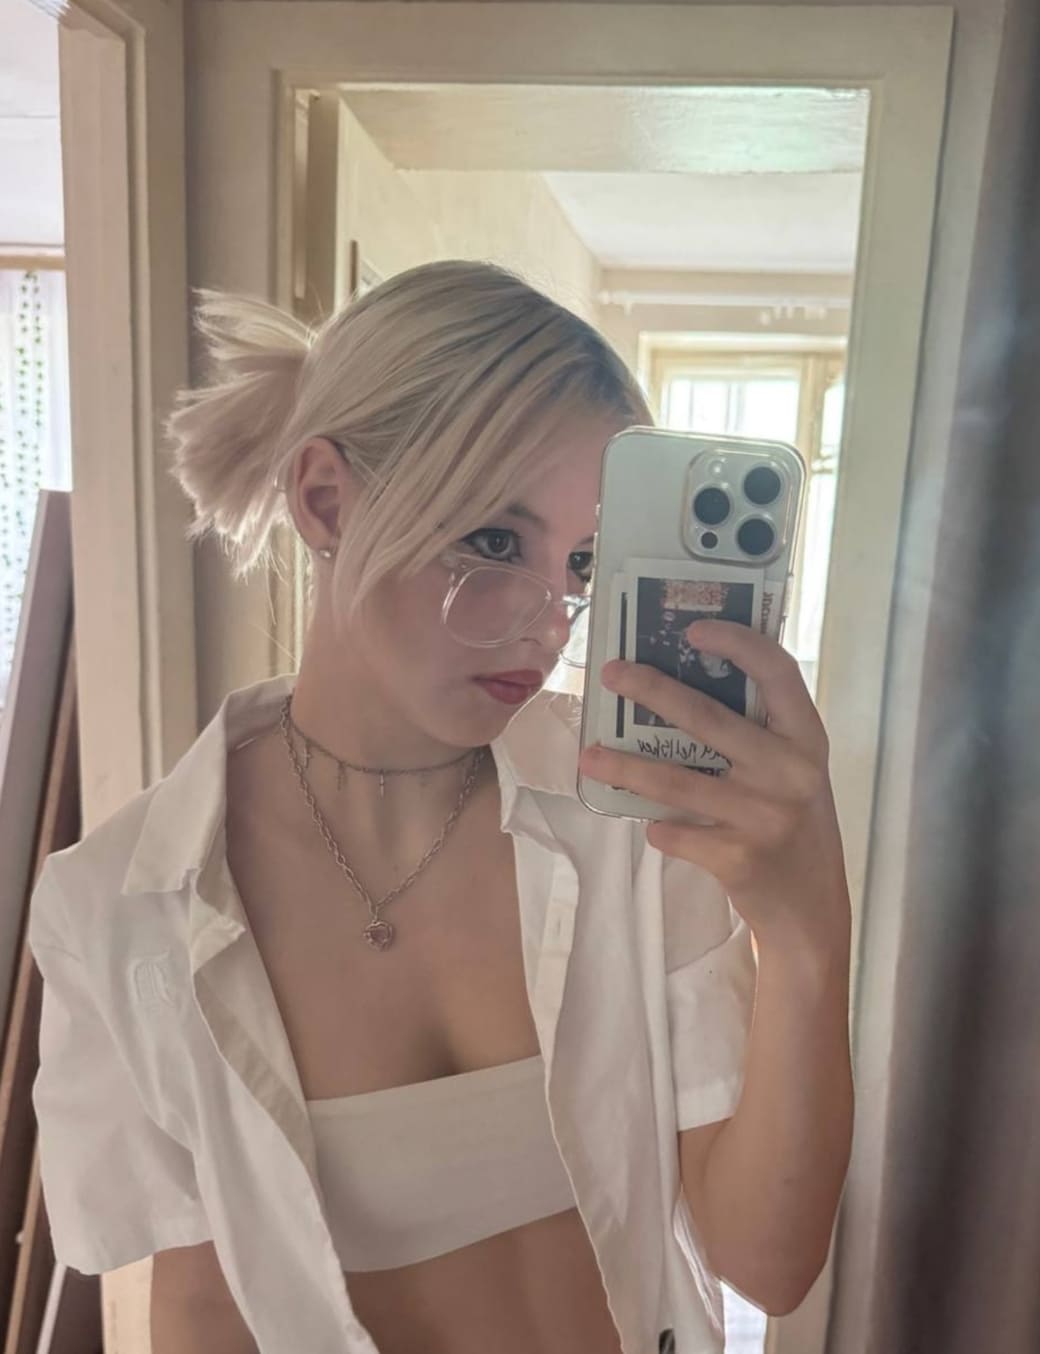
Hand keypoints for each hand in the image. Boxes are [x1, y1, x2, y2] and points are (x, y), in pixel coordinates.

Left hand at [577, 620, 850, 953]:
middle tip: (610, 673)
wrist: (810, 907)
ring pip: (676, 782)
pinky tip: (649, 825)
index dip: (738, 643)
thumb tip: (680, 685)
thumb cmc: (792, 822)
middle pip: (709, 718)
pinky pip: (676, 832)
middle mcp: (789, 771)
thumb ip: (758, 733)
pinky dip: (656, 827)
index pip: (778, 672)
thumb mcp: (793, 769)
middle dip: (652, 691)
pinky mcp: (738, 856)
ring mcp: (764, 815)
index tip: (693, 629)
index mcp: (806, 738)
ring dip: (625, 768)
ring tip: (588, 756)